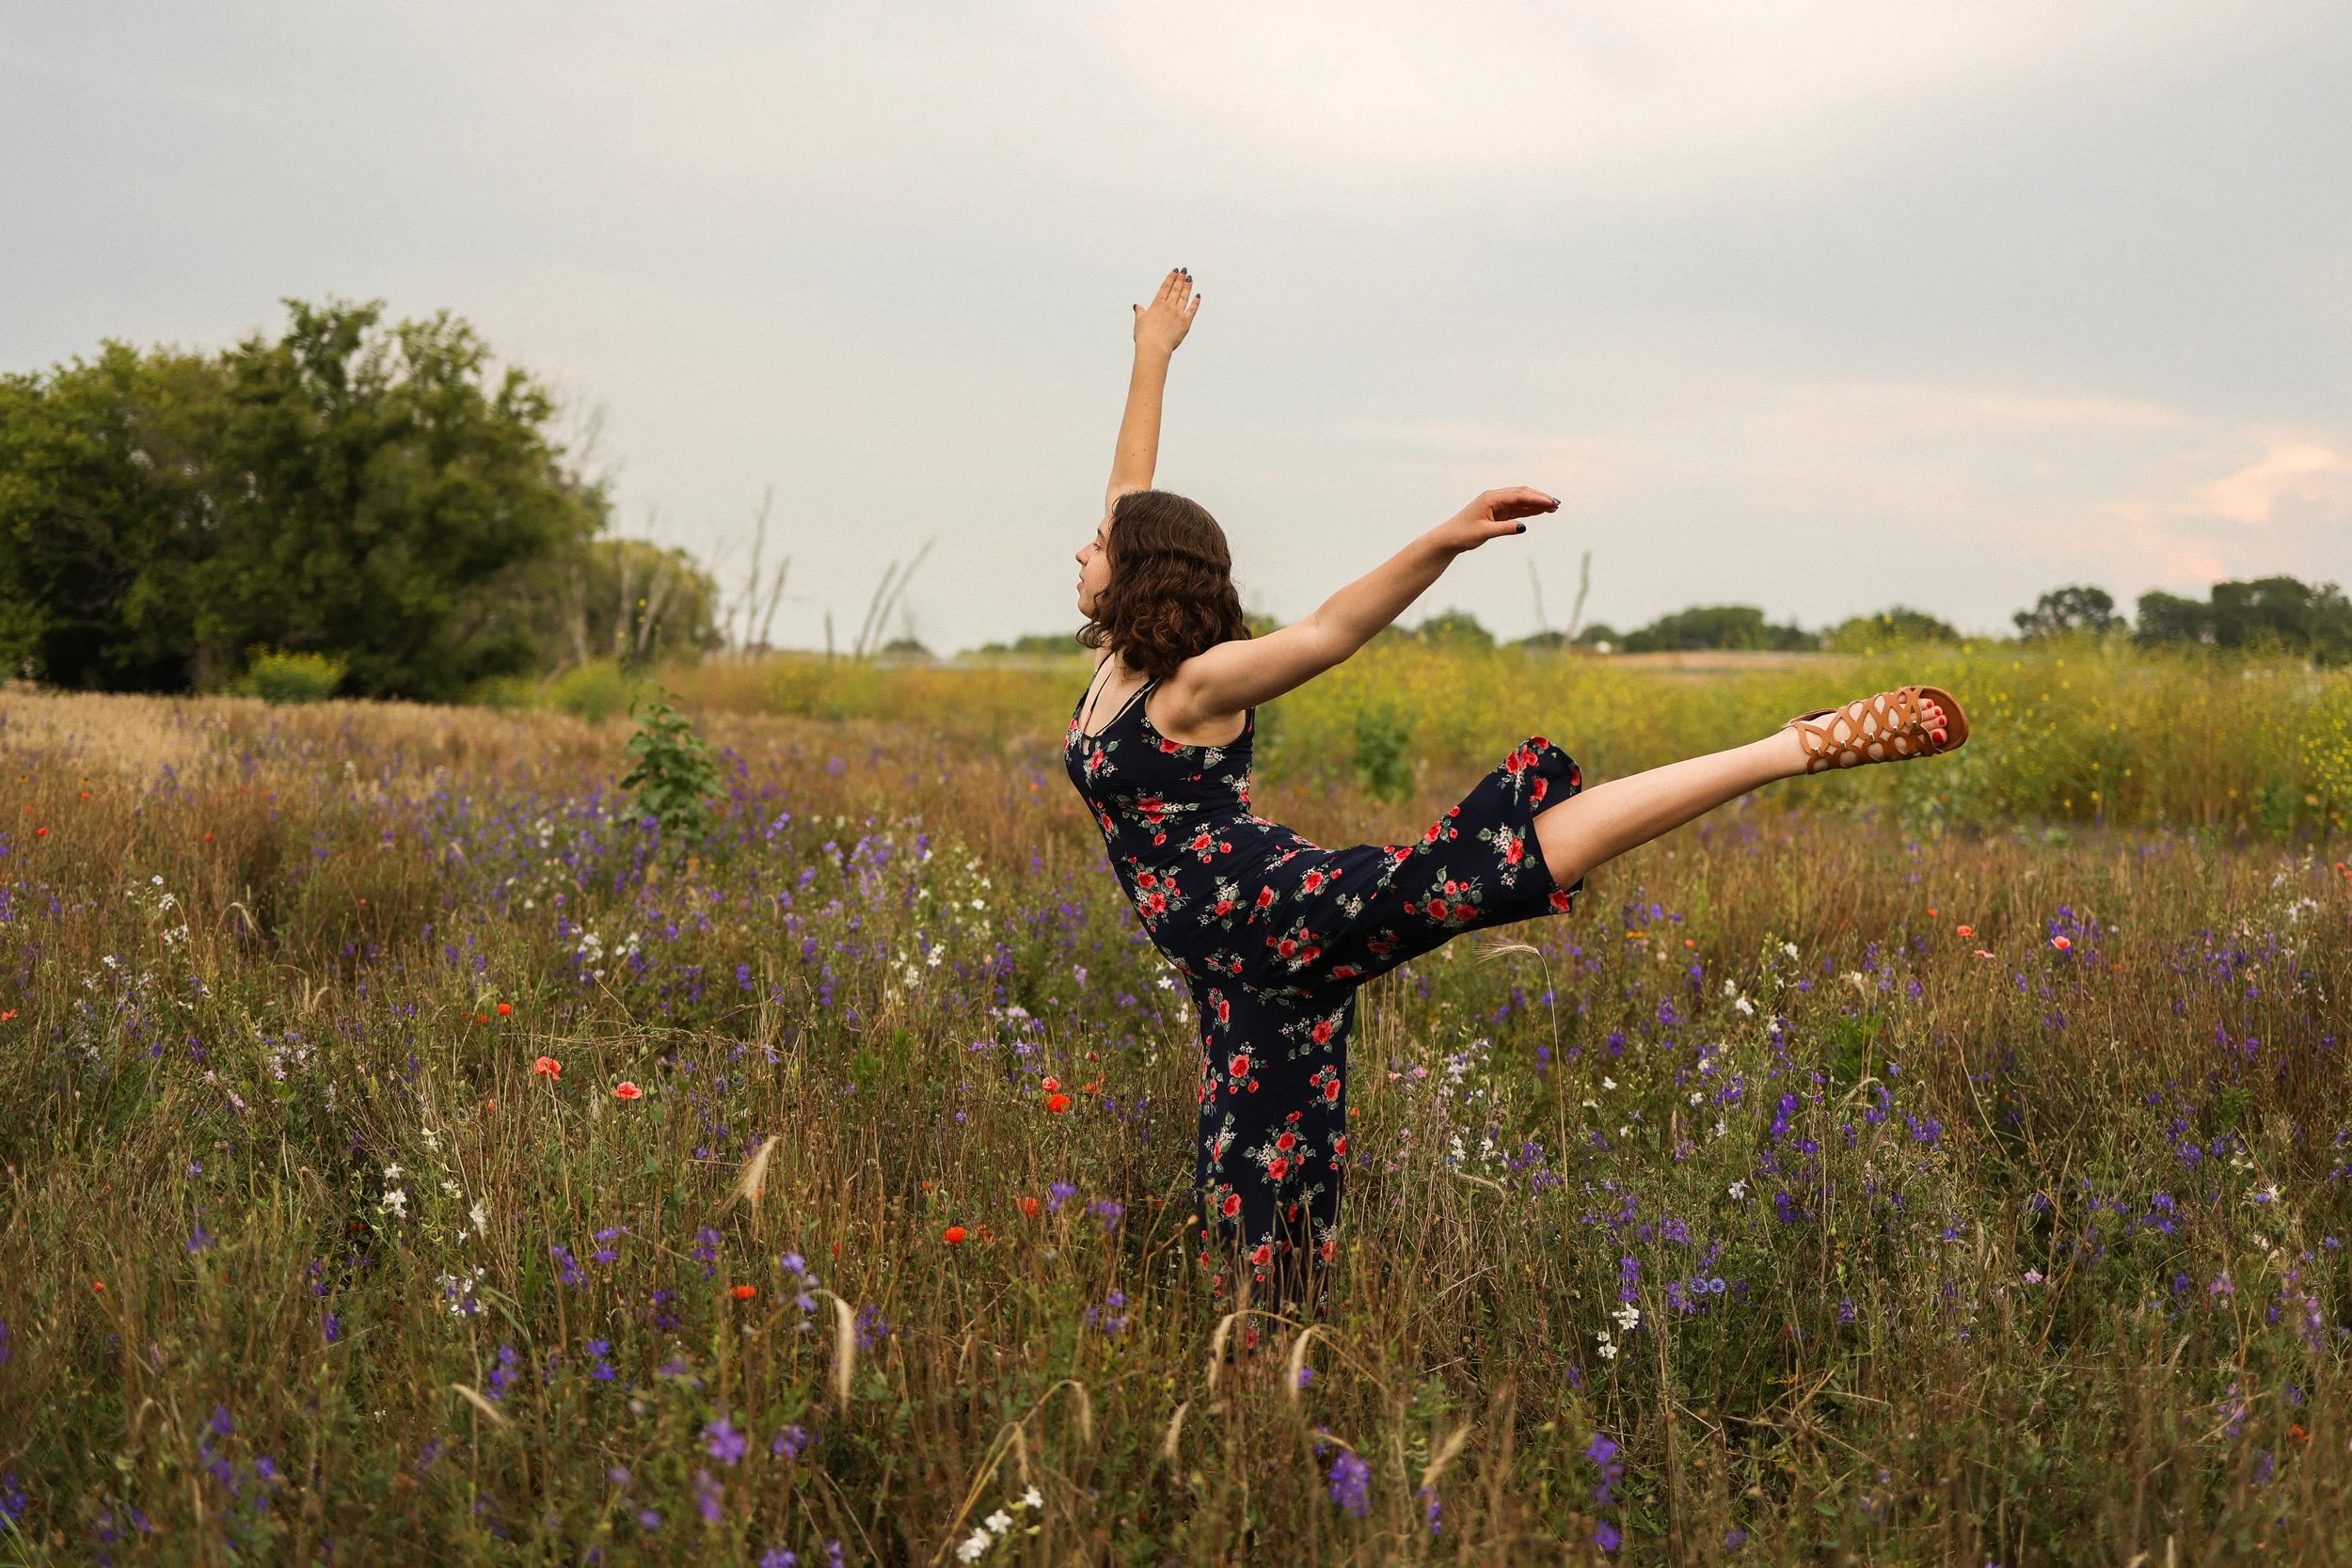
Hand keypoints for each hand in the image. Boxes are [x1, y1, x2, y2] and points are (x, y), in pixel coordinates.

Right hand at [1132, 269, 1200, 357]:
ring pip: (1184, 297)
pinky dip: (1195, 302)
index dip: (1170, 278)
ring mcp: (1178, 314)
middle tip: (1184, 271)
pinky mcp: (1185, 323)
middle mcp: (1168, 307)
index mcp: (1157, 305)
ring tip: (1190, 279)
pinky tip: (1197, 296)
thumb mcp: (1139, 322)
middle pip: (1176, 289)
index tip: (1175, 271)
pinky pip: (1192, 310)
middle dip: (1180, 279)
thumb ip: (1140, 312)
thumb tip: (1138, 306)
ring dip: (1187, 287)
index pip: (1165, 287)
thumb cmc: (1145, 337)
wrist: (1154, 347)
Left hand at [1431, 487, 1559, 553]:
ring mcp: (1497, 505)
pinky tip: (1541, 511)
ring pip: (1521, 501)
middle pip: (1522, 494)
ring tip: (1554, 507)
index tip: (1550, 502)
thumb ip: (1504, 529)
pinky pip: (1517, 509)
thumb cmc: (1463, 534)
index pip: (1518, 495)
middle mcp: (1495, 498)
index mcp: (1491, 498)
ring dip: (1537, 503)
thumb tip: (1523, 527)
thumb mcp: (1484, 532)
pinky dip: (1529, 510)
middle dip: (1540, 498)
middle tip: (1557, 504)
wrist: (1449, 538)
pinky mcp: (1498, 513)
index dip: (1536, 498)